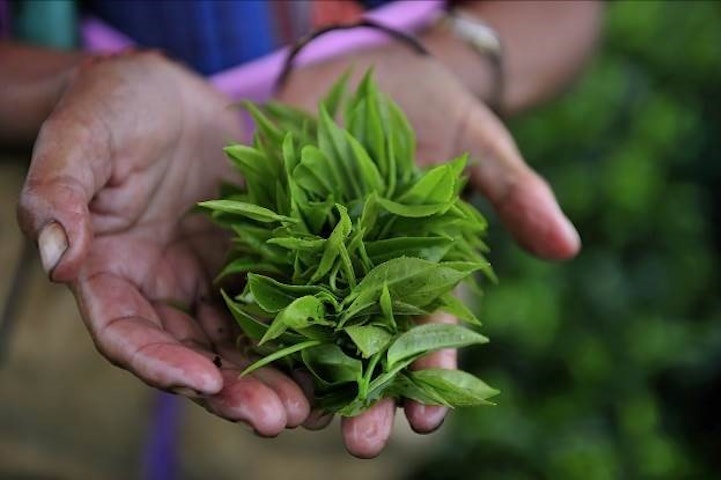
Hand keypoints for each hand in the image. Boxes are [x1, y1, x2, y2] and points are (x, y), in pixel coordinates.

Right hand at [17, 52, 310, 435]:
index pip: (127, 334)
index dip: (160, 363)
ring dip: (273, 376)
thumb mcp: (80, 138)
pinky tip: (333, 354)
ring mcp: (208, 277)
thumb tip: (58, 257)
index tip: (203, 381)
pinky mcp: (250, 259)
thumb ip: (58, 194)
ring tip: (314, 408)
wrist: (169, 91)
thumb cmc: (114, 106)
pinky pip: (275, 302)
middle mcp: (161, 287)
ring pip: (239, 340)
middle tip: (276, 418)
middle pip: (193, 354)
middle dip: (233, 390)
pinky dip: (300, 332)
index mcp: (111, 272)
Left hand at [278, 45, 580, 456]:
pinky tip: (241, 357)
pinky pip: (260, 282)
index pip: (432, 332)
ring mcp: (316, 261)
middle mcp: (369, 278)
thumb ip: (516, 195)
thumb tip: (567, 245)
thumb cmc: (436, 110)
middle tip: (362, 443)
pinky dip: (253, 320)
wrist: (369, 74)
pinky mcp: (272, 236)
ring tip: (292, 420)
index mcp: (423, 270)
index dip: (432, 374)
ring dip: (304, 377)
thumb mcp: (479, 147)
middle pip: (368, 347)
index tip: (428, 418)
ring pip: (310, 330)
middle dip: (367, 395)